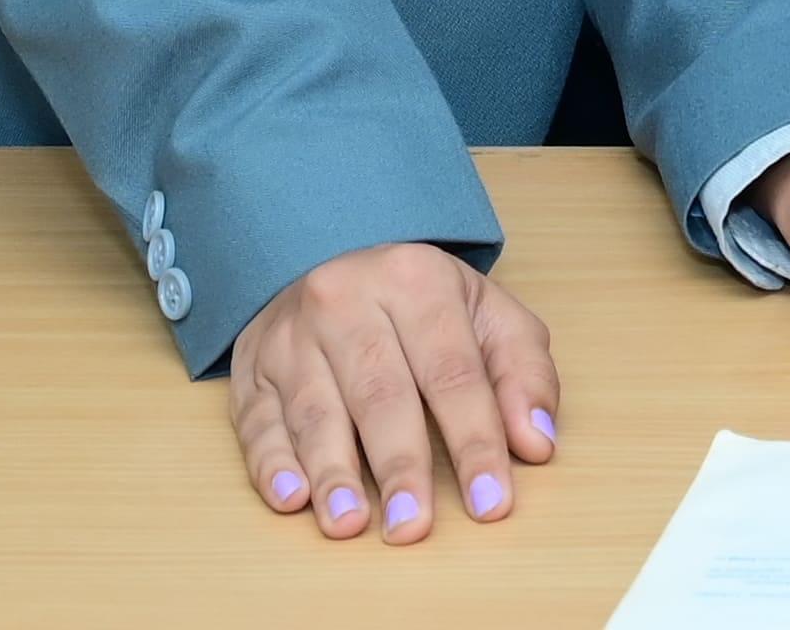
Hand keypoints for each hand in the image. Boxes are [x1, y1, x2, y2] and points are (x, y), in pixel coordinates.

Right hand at [224, 239, 557, 545]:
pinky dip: (272, 463)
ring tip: (349, 523)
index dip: (475, 441)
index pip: (453, 372)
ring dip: (332, 473)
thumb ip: (523, 373)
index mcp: (416, 280)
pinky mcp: (252, 371)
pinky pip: (258, 420)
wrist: (333, 263)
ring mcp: (292, 337)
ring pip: (315, 410)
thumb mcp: (486, 314)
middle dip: (399, 466)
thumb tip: (537, 443)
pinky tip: (292, 498)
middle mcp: (347, 301)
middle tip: (413, 526)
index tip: (491, 502)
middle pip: (380, 394)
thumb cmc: (421, 305)